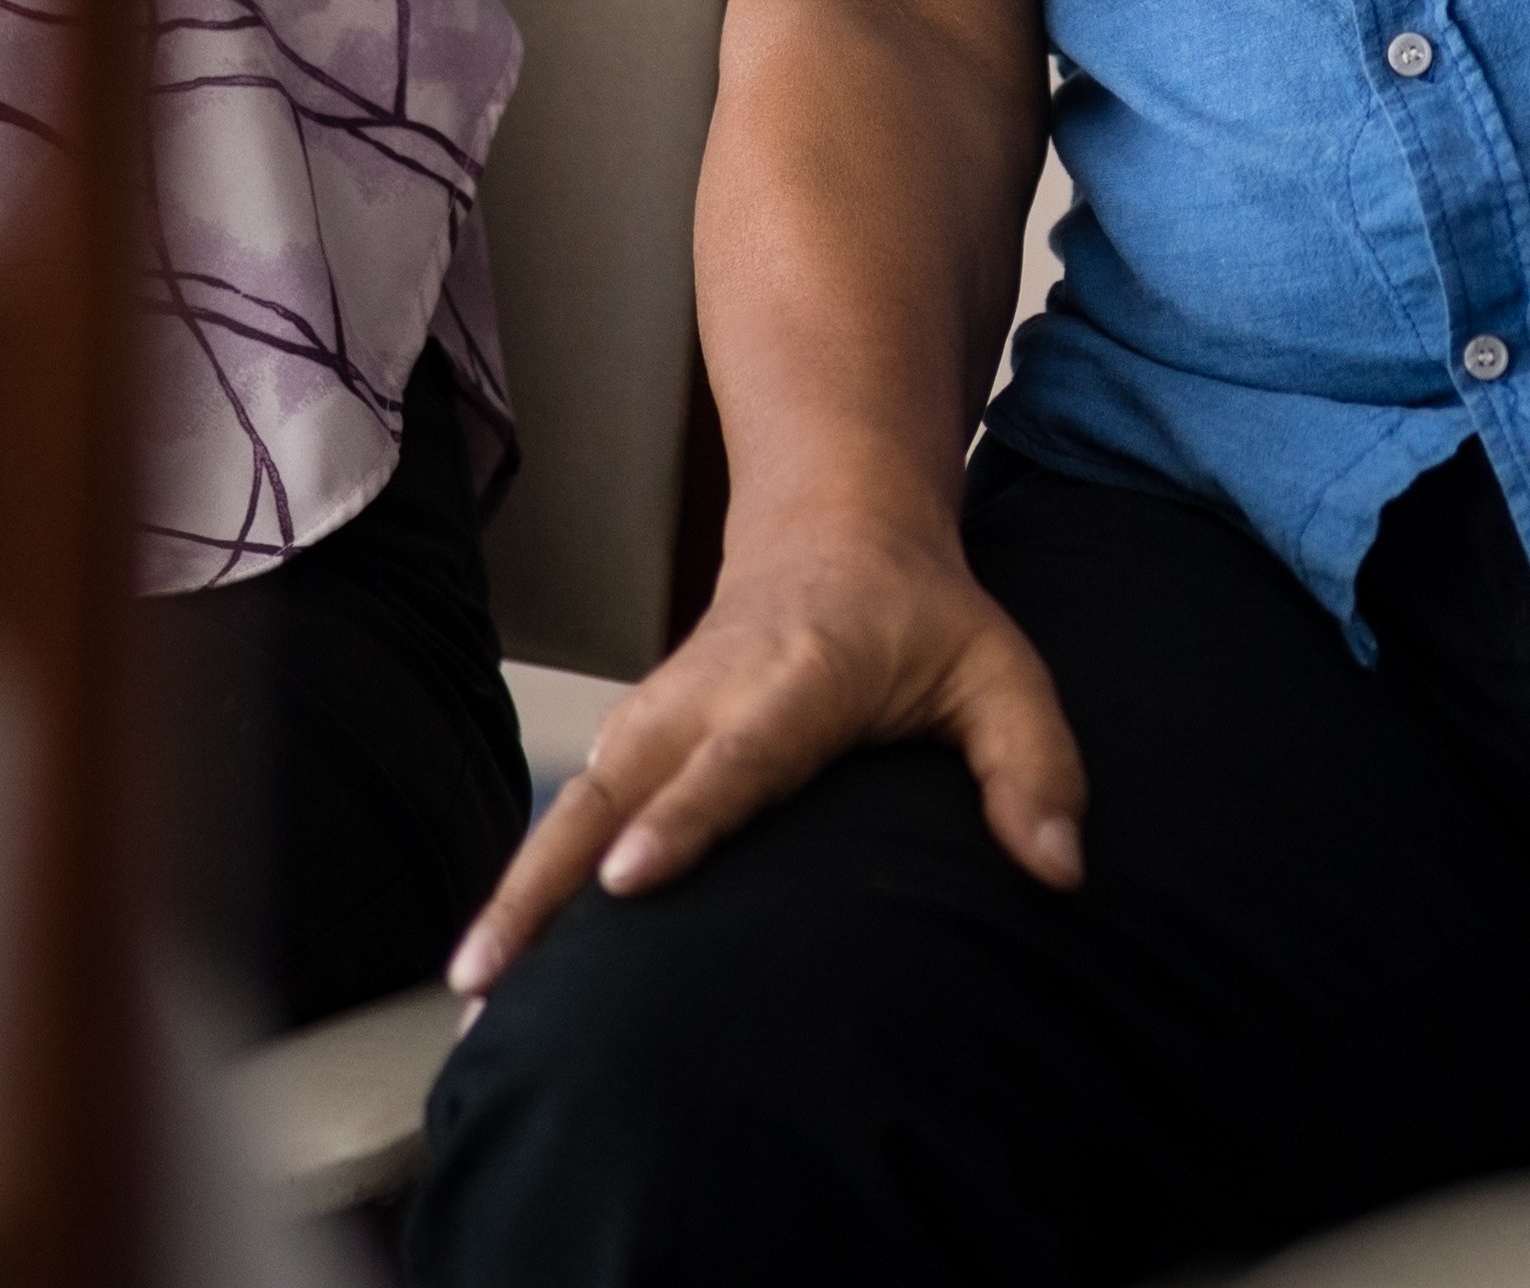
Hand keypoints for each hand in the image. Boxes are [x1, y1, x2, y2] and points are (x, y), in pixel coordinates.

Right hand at [447, 516, 1086, 996]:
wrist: (837, 532)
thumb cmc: (925, 618)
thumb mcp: (1000, 670)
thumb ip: (1035, 765)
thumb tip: (1061, 870)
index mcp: (801, 677)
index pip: (738, 757)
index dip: (685, 817)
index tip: (631, 880)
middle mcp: (707, 696)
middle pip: (612, 791)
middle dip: (548, 882)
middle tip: (490, 975)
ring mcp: (655, 716)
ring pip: (569, 808)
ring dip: (516, 895)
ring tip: (468, 996)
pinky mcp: (630, 741)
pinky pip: (568, 815)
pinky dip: (524, 884)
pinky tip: (490, 972)